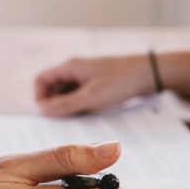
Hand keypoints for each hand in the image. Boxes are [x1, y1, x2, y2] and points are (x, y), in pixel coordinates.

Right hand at [34, 55, 152, 115]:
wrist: (149, 75)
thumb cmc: (120, 82)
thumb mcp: (90, 98)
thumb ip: (64, 105)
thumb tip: (42, 110)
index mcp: (70, 67)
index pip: (41, 80)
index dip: (40, 98)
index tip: (48, 114)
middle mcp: (75, 70)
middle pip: (53, 88)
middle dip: (55, 105)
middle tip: (65, 121)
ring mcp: (86, 77)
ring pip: (67, 94)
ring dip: (69, 107)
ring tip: (81, 117)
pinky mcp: (96, 84)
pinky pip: (80, 96)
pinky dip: (81, 106)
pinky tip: (91, 114)